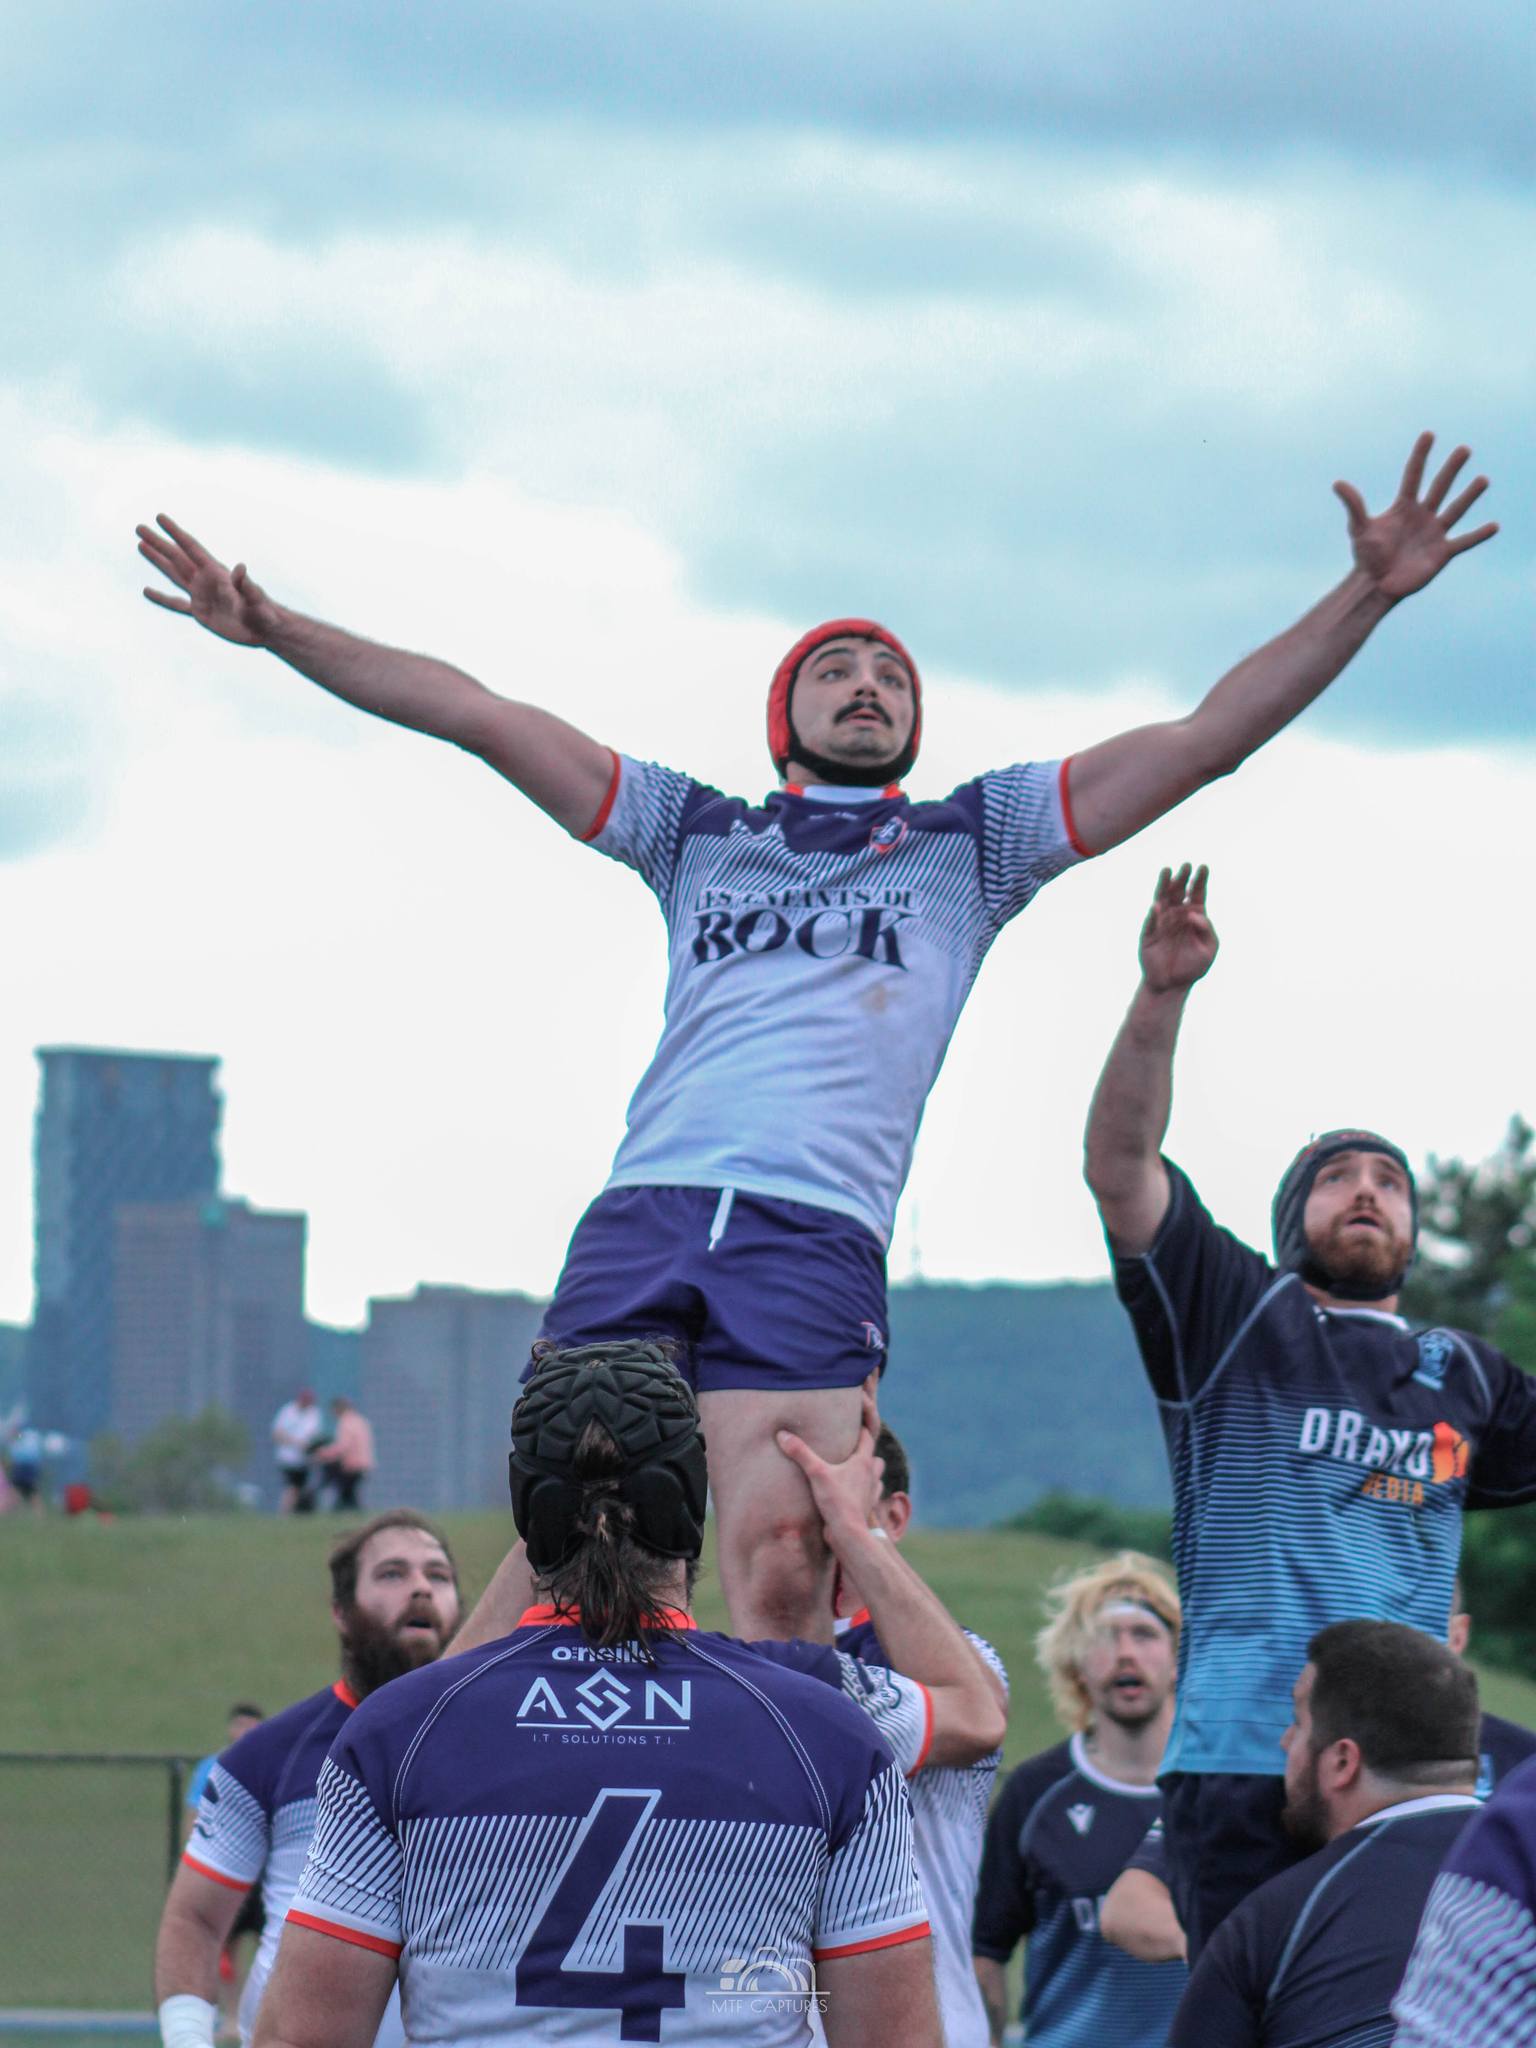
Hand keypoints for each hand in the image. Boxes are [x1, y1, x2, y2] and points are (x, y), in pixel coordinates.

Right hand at [137, 515, 281, 646]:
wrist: (266, 630)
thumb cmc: (264, 612)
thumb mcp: (255, 598)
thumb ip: (246, 584)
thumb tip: (241, 567)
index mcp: (215, 572)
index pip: (191, 548)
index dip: (175, 532)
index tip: (160, 517)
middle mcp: (205, 580)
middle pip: (176, 557)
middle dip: (158, 542)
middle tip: (139, 527)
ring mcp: (202, 595)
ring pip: (174, 574)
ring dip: (158, 560)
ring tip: (141, 545)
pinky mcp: (201, 613)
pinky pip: (176, 604)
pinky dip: (162, 598)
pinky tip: (147, 591)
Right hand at [776, 1420, 885, 1545]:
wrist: (848, 1532)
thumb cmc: (836, 1500)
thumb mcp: (815, 1473)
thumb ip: (800, 1453)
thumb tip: (782, 1434)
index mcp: (862, 1462)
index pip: (867, 1438)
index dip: (862, 1428)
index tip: (856, 1421)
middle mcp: (871, 1475)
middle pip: (875, 1457)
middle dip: (866, 1452)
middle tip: (852, 1449)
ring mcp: (871, 1491)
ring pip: (876, 1476)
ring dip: (868, 1472)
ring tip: (853, 1470)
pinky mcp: (868, 1506)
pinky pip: (872, 1494)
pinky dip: (866, 1490)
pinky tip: (854, 1492)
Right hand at [1139, 864, 1217, 994]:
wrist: (1173, 985)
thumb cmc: (1193, 967)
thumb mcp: (1210, 949)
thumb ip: (1207, 930)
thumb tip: (1195, 914)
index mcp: (1193, 916)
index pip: (1196, 893)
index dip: (1200, 880)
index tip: (1204, 867)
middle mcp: (1176, 915)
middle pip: (1178, 891)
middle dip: (1182, 878)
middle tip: (1186, 865)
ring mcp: (1161, 923)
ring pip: (1162, 900)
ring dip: (1164, 886)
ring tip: (1167, 870)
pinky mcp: (1148, 935)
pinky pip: (1151, 923)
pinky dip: (1154, 915)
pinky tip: (1157, 906)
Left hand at [1334, 433, 1496, 601]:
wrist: (1376, 585)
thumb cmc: (1366, 556)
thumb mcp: (1359, 528)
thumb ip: (1354, 505)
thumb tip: (1337, 484)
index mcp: (1403, 507)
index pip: (1413, 475)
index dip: (1420, 456)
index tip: (1429, 434)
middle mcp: (1422, 515)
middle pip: (1439, 487)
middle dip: (1451, 468)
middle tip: (1464, 449)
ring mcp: (1434, 533)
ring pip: (1455, 510)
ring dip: (1469, 495)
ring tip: (1483, 479)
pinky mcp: (1442, 553)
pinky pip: (1464, 542)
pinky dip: (1479, 535)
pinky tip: (1494, 526)